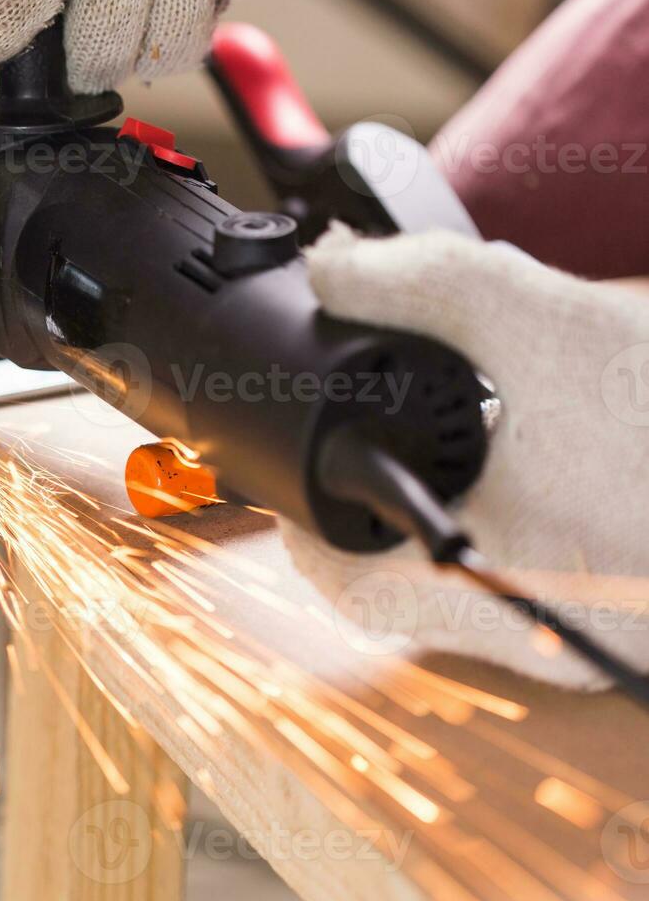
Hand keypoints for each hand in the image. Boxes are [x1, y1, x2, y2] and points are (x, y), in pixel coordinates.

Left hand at [285, 227, 648, 689]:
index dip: (300, 533)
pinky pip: (549, 566)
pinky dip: (528, 509)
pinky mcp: (637, 608)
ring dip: (459, 502)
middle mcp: (536, 631)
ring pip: (483, 575)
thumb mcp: (546, 321)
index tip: (288, 480)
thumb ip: (421, 286)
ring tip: (465, 431)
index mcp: (489, 583)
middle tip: (372, 439)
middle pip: (406, 585)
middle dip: (381, 505)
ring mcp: (593, 631)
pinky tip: (548, 447)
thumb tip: (333, 269)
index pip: (346, 590)